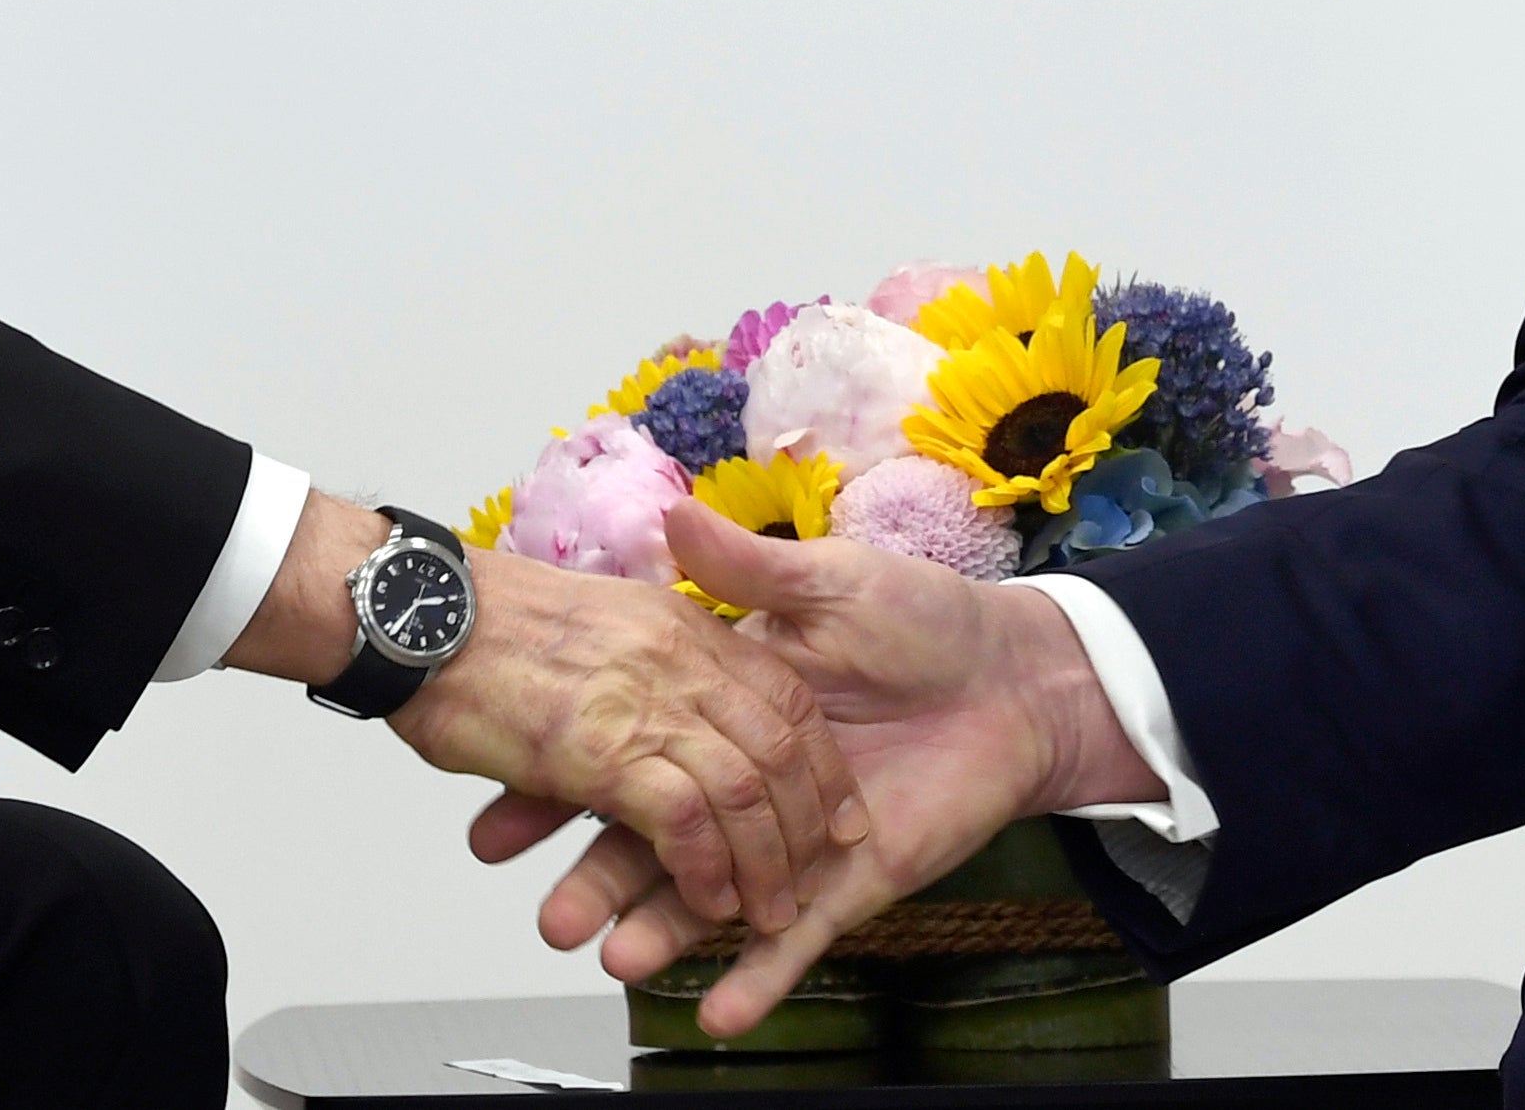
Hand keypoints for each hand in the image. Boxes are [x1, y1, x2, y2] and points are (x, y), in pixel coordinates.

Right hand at [226, 493, 867, 936]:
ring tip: (763, 913)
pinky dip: (703, 870)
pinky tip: (707, 903)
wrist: (410, 600)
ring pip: (741, 792)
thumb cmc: (481, 605)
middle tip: (808, 875)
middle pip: (776, 749)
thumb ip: (648, 628)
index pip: (777, 696)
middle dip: (803, 824)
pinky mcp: (604, 751)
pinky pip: (683, 819)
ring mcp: (645, 704)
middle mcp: (678, 660)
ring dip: (760, 865)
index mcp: (680, 625)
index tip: (831, 807)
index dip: (812, 758)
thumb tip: (684, 672)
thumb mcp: (597, 601)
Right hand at [488, 499, 1159, 1037]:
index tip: (504, 820)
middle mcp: (749, 782)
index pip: (634, 755)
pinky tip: (718, 1010)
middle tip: (550, 914)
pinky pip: (801, 939)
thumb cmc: (928, 619)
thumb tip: (672, 514)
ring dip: (667, 932)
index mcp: (729, 712)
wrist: (1020, 675)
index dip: (571, 790)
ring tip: (612, 956)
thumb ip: (747, 572)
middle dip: (603, 880)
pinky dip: (762, 976)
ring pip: (717, 896)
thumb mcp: (829, 583)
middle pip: (659, 841)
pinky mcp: (853, 883)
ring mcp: (797, 839)